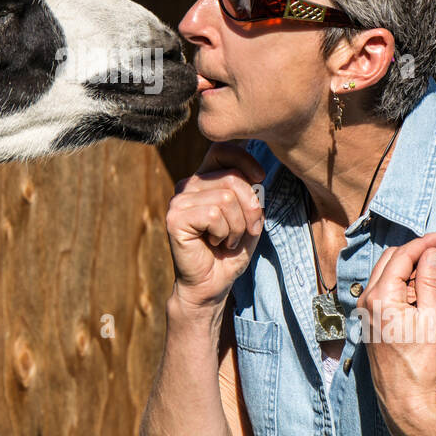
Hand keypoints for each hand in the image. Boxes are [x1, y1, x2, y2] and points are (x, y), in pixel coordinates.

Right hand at [165, 141, 266, 312]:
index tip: (260, 178)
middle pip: (232, 177)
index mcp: (205, 179)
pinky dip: (223, 233)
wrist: (211, 285)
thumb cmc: (230, 252)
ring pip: (226, 198)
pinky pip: (214, 215)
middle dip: (250, 208)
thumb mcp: (249, 218)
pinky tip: (214, 244)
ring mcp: (179, 200)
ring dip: (237, 226)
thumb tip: (257, 177)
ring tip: (227, 240)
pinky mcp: (175, 218)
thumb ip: (252, 194)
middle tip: (245, 231)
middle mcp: (188, 184)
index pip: (222, 149)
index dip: (245, 159)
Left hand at [357, 231, 435, 435]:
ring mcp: (366, 311)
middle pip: (391, 261)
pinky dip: (404, 285)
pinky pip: (386, 291)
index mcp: (380, 296)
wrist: (405, 399)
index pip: (402, 256)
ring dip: (412, 270)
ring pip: (388, 275)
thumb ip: (429, 282)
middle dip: (418, 255)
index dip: (424, 242)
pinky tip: (424, 292)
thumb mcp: (433, 319)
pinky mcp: (370, 321)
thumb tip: (429, 254)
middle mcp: (367, 300)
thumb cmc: (421, 363)